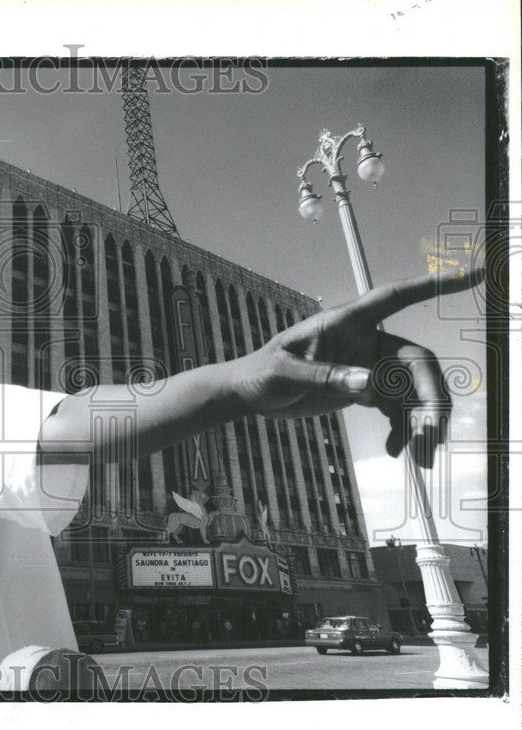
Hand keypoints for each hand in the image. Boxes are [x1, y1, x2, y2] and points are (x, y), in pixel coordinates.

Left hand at [228, 267, 483, 467]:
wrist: (252, 394)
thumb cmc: (261, 372)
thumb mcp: (283, 373)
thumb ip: (324, 376)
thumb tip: (370, 384)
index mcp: (346, 322)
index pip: (397, 296)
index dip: (435, 284)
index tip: (476, 274)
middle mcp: (366, 341)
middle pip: (418, 363)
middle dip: (432, 398)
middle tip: (430, 437)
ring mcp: (369, 365)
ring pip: (415, 389)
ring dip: (422, 421)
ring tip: (419, 455)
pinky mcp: (366, 389)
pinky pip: (400, 408)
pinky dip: (405, 429)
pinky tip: (398, 452)